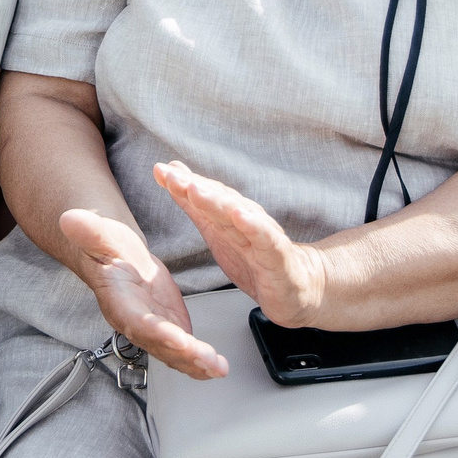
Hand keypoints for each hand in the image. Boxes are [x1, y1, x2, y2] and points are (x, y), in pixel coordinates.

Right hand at [59, 207, 224, 378]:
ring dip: (196, 364)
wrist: (121, 260)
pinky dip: (201, 363)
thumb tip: (69, 219)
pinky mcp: (170, 330)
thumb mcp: (101, 235)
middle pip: (160, 345)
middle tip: (207, 360)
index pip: (138, 321)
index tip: (177, 338)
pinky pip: (184, 351)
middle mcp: (137, 324)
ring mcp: (154, 331)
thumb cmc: (110, 249)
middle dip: (184, 355)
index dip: (157, 332)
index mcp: (120, 303)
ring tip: (218, 368)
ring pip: (174, 354)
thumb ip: (89, 231)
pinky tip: (218, 368)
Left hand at [156, 161, 331, 328]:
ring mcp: (262, 236)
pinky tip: (240, 217)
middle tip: (172, 176)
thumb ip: (193, 205)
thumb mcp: (217, 232)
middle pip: (218, 200)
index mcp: (229, 215)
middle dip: (194, 187)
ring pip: (237, 216)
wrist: (297, 287)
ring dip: (217, 201)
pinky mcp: (277, 256)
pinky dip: (253, 226)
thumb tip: (171, 173)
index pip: (205, 194)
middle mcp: (246, 219)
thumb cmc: (255, 259)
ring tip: (196, 190)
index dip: (182, 183)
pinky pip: (265, 239)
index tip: (159, 170)